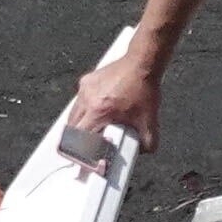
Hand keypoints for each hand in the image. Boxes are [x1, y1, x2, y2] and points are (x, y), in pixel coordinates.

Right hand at [63, 48, 162, 162]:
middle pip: (72, 127)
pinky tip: (98, 110)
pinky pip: (80, 100)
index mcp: (99, 111)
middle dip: (78, 139)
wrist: (142, 63)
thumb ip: (147, 142)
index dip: (79, 151)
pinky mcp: (86, 81)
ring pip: (74, 113)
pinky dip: (86, 109)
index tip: (82, 158)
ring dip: (81, 124)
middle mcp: (88, 100)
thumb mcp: (149, 120)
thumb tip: (140, 153)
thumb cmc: (144, 88)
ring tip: (93, 129)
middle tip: (87, 146)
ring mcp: (85, 89)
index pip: (79, 138)